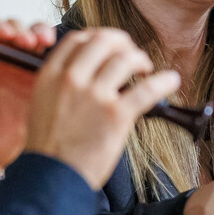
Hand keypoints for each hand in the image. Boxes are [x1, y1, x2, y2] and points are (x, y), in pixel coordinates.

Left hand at [0, 20, 54, 184]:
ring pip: (32, 40)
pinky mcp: (37, 80)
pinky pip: (48, 62)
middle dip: (20, 31)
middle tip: (25, 40)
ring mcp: (18, 66)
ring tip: (42, 41)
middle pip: (11, 31)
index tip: (3, 33)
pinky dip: (55, 55)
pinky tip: (59, 56)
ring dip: (38, 35)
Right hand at [25, 28, 180, 188]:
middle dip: (122, 43)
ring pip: (126, 59)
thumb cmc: (48, 148)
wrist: (52, 178)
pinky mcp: (116, 115)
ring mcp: (95, 96)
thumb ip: (60, 83)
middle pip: (104, 41)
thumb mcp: (42, 104)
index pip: (78, 39)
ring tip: (146, 70)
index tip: (109, 44)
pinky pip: (147, 89)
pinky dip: (163, 81)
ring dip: (141, 60)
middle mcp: (72, 80)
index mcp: (50, 75)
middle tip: (130, 54)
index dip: (97, 36)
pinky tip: (171, 80)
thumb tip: (88, 71)